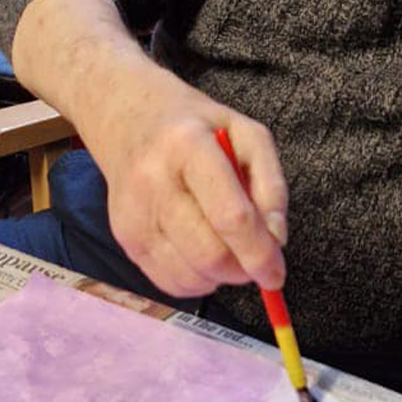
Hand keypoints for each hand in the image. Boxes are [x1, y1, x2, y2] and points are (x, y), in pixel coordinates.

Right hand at [10, 0, 289, 299]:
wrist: (126, 119)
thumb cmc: (195, 127)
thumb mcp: (244, 132)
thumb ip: (270, 183)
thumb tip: (276, 239)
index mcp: (188, 147)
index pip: (229, 216)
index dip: (259, 253)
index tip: (277, 273)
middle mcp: (153, 182)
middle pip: (209, 254)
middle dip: (242, 268)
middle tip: (255, 259)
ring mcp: (133, 214)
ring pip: (190, 276)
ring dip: (221, 276)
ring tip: (226, 246)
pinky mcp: (123, 238)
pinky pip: (169, 282)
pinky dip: (197, 280)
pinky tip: (201, 252)